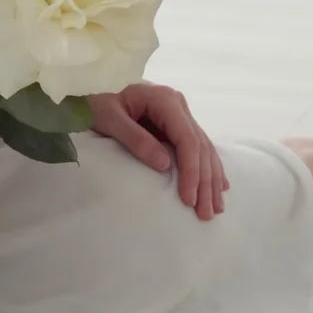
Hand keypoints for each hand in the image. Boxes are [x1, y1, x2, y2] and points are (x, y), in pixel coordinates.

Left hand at [88, 82, 229, 219]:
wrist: (94, 100)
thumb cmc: (98, 108)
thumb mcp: (110, 120)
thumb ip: (135, 139)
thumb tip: (165, 164)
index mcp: (164, 99)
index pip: (187, 139)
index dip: (191, 170)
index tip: (189, 198)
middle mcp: (178, 105)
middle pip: (199, 146)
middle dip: (204, 181)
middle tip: (205, 213)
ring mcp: (180, 114)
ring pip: (204, 149)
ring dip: (211, 180)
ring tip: (215, 208)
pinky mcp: (178, 125)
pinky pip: (199, 149)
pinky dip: (209, 169)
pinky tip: (219, 187)